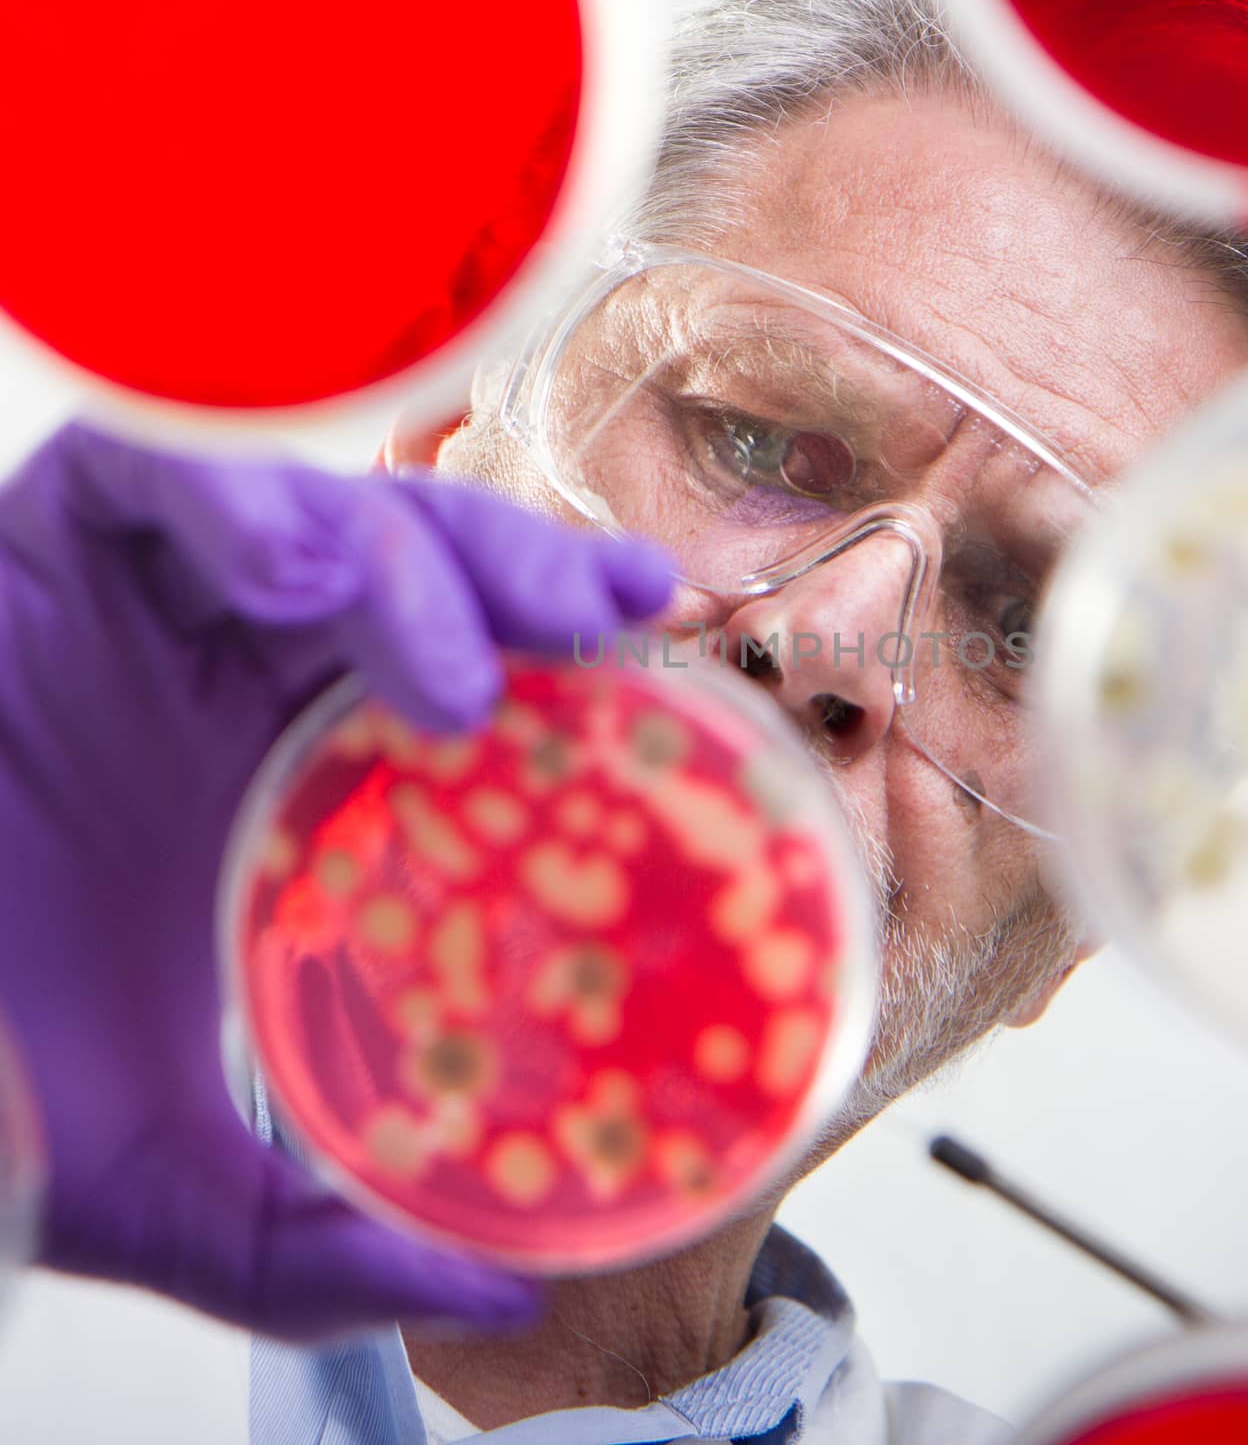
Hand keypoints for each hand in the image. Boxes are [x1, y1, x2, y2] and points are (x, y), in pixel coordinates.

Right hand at [0, 423, 670, 1338]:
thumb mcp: (164, 1179)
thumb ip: (310, 1242)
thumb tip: (497, 1292)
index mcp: (306, 764)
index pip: (476, 660)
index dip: (578, 647)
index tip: (670, 656)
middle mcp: (245, 665)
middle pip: (428, 562)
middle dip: (525, 573)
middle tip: (614, 620)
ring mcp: (154, 600)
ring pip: (324, 505)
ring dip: (412, 558)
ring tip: (460, 672)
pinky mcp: (52, 547)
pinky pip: (156, 472)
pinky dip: (234, 501)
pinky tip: (296, 570)